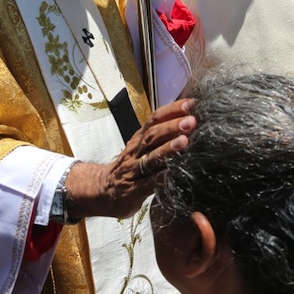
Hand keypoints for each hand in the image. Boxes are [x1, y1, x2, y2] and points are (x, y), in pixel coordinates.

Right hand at [66, 98, 195, 218]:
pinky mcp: (134, 190)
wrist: (102, 189)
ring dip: (168, 148)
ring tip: (184, 141)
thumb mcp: (140, 147)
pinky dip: (163, 178)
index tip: (190, 103)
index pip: (154, 119)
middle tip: (191, 121)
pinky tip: (175, 174)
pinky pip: (149, 183)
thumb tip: (187, 122)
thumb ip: (159, 137)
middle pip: (152, 135)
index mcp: (139, 138)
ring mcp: (134, 170)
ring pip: (151, 156)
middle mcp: (136, 151)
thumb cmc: (130, 166)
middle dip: (172, 126)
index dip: (172, 110)